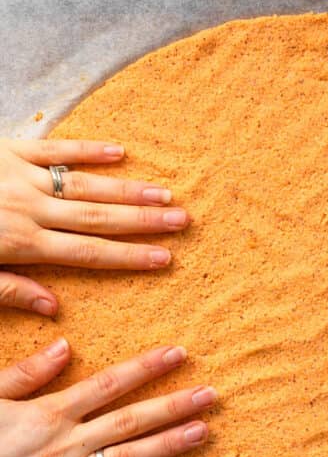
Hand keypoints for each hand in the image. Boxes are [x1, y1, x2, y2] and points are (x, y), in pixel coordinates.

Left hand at [0, 138, 187, 316]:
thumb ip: (9, 291)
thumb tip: (53, 307)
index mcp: (22, 244)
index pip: (88, 252)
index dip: (129, 256)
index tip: (164, 258)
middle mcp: (31, 208)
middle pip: (98, 217)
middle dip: (144, 220)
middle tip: (182, 219)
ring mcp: (22, 176)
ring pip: (86, 184)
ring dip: (128, 190)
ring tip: (164, 193)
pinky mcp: (9, 150)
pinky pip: (55, 149)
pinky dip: (88, 150)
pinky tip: (119, 151)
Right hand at [0, 340, 217, 456]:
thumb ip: (28, 372)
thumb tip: (67, 344)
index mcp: (48, 412)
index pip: (109, 383)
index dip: (147, 367)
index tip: (180, 353)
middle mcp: (65, 445)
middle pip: (131, 421)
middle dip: (174, 405)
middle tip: (212, 394)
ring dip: (170, 444)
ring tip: (204, 431)